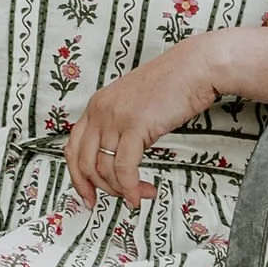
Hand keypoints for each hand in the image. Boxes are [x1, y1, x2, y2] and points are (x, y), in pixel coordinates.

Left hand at [64, 39, 228, 210]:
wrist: (195, 68)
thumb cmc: (172, 85)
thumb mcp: (134, 105)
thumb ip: (120, 127)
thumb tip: (116, 159)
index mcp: (97, 105)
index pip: (72, 148)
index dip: (77, 177)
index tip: (88, 195)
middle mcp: (100, 111)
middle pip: (84, 163)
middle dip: (100, 188)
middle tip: (119, 199)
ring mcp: (115, 118)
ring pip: (104, 169)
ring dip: (121, 190)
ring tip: (140, 195)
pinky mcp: (135, 125)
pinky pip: (124, 168)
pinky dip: (130, 187)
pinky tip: (140, 194)